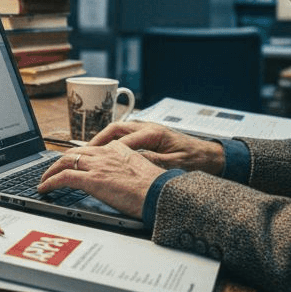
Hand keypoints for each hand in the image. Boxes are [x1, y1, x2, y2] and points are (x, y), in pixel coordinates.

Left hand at [37, 140, 162, 217]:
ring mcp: (97, 165)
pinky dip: (50, 182)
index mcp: (118, 149)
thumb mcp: (141, 170)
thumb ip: (127, 169)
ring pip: (65, 162)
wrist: (159, 193)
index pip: (91, 149)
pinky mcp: (91, 179)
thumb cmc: (155, 188)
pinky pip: (63, 177)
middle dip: (60, 161)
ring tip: (44, 179)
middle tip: (53, 170)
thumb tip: (121, 178)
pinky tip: (44, 188)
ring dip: (51, 171)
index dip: (78, 157)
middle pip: (75, 153)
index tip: (73, 163)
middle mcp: (106, 153)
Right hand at [86, 121, 225, 175]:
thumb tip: (132, 163)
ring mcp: (146, 130)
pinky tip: (103, 154)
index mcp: (154, 133)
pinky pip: (123, 136)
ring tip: (87, 154)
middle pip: (115, 129)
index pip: (124, 140)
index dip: (106, 150)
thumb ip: (153, 162)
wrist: (208, 155)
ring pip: (117, 131)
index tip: (94, 160)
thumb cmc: (194, 159)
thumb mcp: (174, 164)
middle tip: (82, 154)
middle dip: (97, 141)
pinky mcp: (146, 136)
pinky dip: (110, 143)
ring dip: (101, 140)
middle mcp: (147, 127)